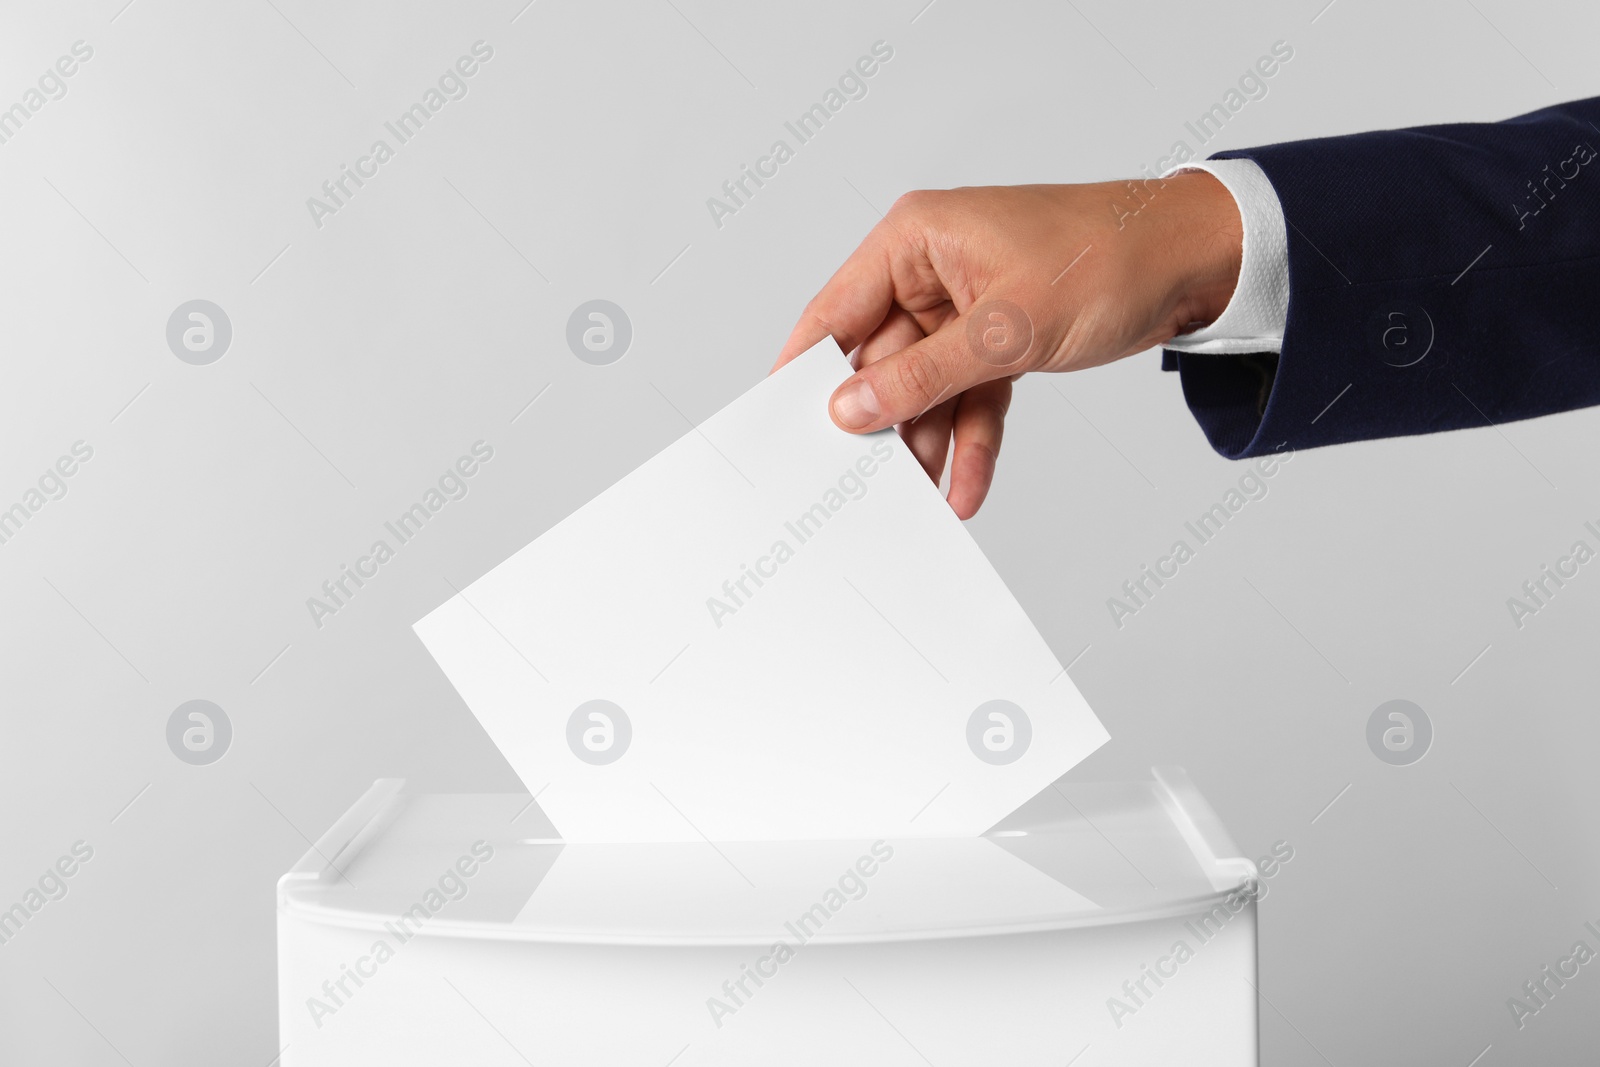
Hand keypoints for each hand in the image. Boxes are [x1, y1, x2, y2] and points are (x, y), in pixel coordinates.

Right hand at [772, 173, 1242, 516]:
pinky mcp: (1002, 340)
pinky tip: (966, 486)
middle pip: (881, 360)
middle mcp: (932, 272)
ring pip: (927, 389)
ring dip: (929, 442)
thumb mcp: (1007, 327)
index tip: (782, 425)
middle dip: (881, 423)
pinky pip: (971, 398)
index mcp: (916, 240)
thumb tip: (851, 408)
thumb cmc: (1109, 257)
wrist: (1200, 261)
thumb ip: (923, 374)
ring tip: (920, 497)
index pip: (836, 310)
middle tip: (862, 482)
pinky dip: (971, 440)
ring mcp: (967, 309)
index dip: (806, 369)